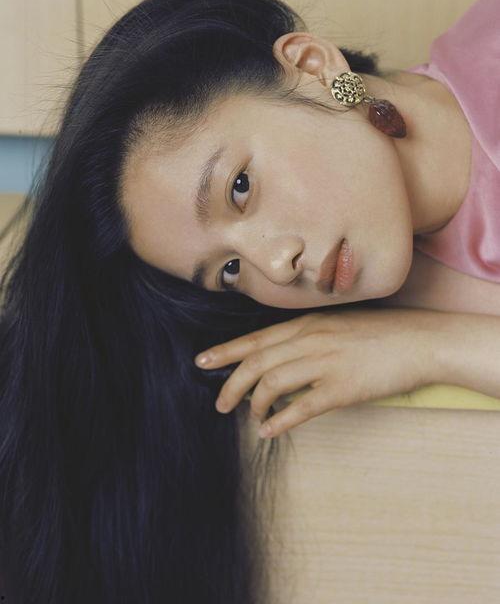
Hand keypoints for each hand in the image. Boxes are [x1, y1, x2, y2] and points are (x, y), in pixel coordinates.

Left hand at [194, 307, 443, 438]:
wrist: (419, 341)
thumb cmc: (378, 333)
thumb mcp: (336, 325)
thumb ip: (306, 338)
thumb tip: (280, 359)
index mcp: (306, 325)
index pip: (255, 339)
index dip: (225, 352)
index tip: (202, 362)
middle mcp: (309, 341)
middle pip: (256, 363)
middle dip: (231, 384)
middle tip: (220, 403)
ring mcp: (324, 363)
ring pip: (272, 384)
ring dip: (254, 404)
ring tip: (251, 416)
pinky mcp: (342, 389)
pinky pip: (300, 407)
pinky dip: (279, 421)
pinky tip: (269, 431)